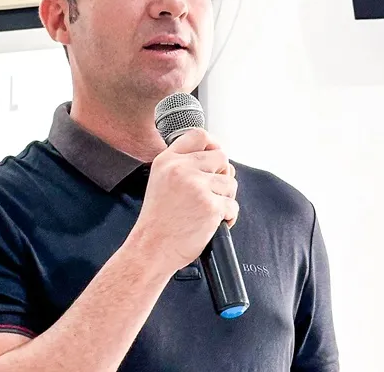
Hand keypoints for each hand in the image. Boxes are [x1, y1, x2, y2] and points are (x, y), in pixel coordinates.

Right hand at [127, 128, 238, 274]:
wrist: (151, 249)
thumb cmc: (158, 221)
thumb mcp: (160, 181)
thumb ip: (183, 165)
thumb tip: (216, 157)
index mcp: (168, 161)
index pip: (199, 135)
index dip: (213, 145)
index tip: (215, 157)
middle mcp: (181, 169)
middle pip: (221, 157)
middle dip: (222, 175)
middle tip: (210, 191)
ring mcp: (197, 187)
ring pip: (230, 183)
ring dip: (224, 198)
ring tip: (205, 210)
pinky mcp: (211, 206)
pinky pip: (233, 206)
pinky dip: (227, 217)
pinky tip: (211, 223)